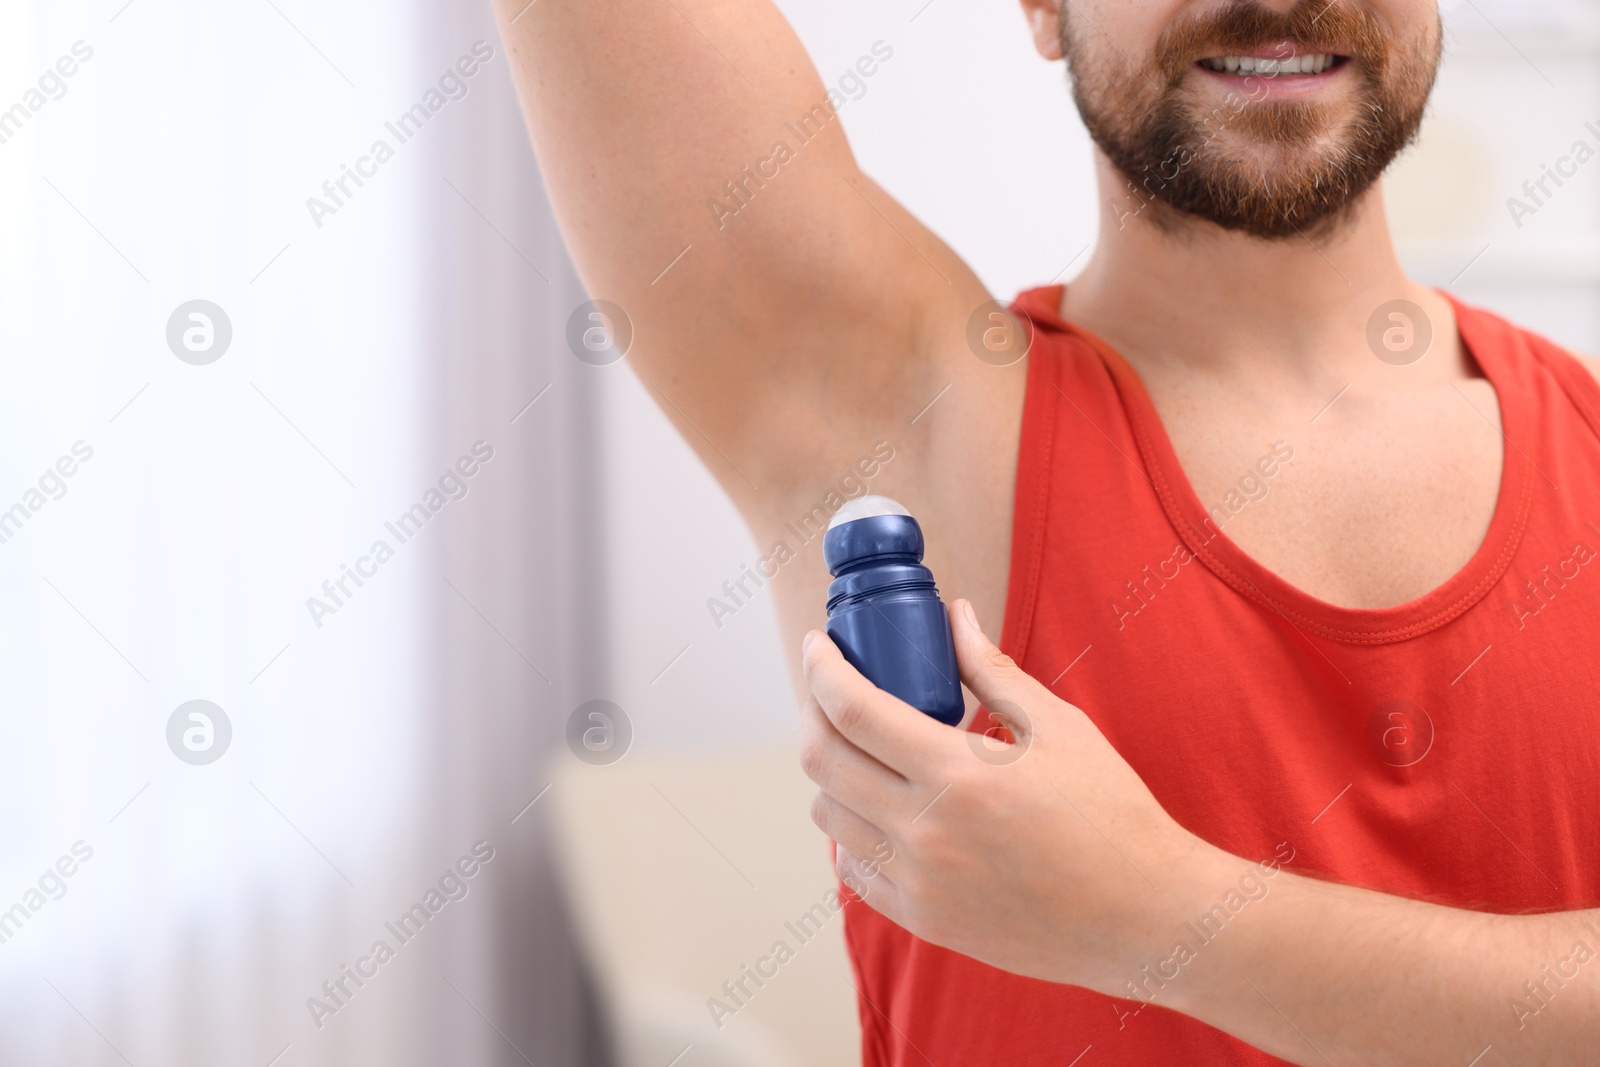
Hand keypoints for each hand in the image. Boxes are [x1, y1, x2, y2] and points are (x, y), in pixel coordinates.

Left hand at [798, 598, 1223, 991]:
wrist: (1146, 917)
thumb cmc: (1112, 815)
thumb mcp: (1059, 728)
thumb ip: (992, 672)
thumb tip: (955, 617)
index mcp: (958, 775)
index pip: (853, 710)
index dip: (822, 669)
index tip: (818, 645)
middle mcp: (926, 833)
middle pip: (823, 763)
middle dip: (814, 713)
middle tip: (830, 690)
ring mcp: (919, 883)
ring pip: (830, 817)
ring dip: (832, 774)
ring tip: (862, 749)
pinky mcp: (924, 920)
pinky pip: (855, 869)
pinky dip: (853, 831)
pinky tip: (880, 809)